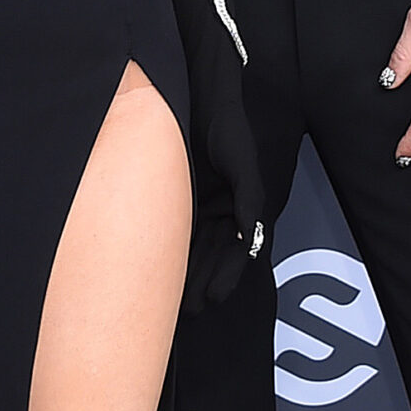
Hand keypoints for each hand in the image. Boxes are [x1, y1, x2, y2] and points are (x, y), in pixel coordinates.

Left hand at [184, 82, 265, 310]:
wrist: (201, 100)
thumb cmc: (227, 128)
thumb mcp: (240, 162)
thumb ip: (248, 197)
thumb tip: (251, 233)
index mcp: (240, 206)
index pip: (237, 250)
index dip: (227, 276)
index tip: (214, 298)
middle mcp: (222, 210)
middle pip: (213, 255)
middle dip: (203, 283)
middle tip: (189, 310)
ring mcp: (200, 205)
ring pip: (194, 247)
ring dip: (187, 273)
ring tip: (175, 300)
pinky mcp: (180, 196)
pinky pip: (175, 228)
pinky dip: (170, 250)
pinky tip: (159, 268)